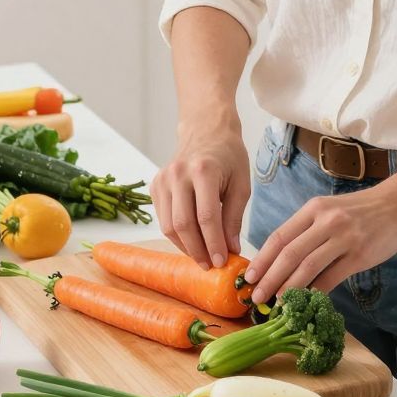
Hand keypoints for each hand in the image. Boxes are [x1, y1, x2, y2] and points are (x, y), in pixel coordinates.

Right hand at [151, 121, 249, 267]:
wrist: (206, 131)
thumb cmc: (228, 157)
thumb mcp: (241, 184)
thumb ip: (234, 218)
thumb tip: (231, 249)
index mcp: (203, 170)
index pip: (207, 217)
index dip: (214, 243)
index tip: (222, 262)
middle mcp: (178, 174)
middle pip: (183, 224)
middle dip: (197, 250)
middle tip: (210, 265)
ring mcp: (162, 179)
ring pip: (168, 226)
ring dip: (185, 246)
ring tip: (202, 257)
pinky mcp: (154, 186)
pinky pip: (162, 219)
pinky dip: (176, 235)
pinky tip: (192, 241)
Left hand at [243, 182, 396, 300]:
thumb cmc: (362, 210)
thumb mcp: (331, 210)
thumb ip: (308, 230)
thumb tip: (282, 261)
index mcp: (314, 209)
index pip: (279, 236)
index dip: (262, 259)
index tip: (249, 276)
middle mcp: (326, 222)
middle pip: (289, 254)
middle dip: (269, 278)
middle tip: (256, 296)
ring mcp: (344, 238)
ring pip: (307, 267)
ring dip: (288, 288)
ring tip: (276, 303)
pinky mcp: (359, 255)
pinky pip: (332, 277)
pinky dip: (316, 291)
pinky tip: (305, 302)